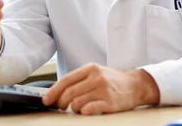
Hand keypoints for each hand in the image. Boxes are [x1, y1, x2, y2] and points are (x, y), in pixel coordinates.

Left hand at [42, 63, 159, 114]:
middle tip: (61, 106)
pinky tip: (86, 111)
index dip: (53, 91)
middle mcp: (97, 77)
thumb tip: (57, 91)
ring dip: (73, 109)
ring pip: (77, 102)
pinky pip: (89, 110)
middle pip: (69, 92)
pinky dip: (83, 112)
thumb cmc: (112, 80)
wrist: (135, 85)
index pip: (66, 80)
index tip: (46, 99)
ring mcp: (104, 90)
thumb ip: (79, 79)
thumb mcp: (95, 73)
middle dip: (61, 102)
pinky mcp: (110, 102)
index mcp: (90, 68)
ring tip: (77, 108)